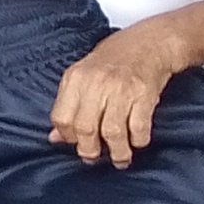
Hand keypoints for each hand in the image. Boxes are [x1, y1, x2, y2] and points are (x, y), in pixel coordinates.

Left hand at [50, 24, 184, 167]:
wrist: (148, 44)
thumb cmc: (111, 62)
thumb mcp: (81, 77)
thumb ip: (67, 105)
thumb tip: (55, 138)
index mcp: (76, 79)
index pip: (61, 117)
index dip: (67, 136)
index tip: (75, 143)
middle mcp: (96, 84)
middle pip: (85, 127)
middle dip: (89, 150)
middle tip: (94, 157)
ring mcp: (121, 90)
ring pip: (112, 132)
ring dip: (116, 152)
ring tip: (118, 159)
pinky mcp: (145, 95)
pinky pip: (138, 127)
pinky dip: (138, 140)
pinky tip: (136, 143)